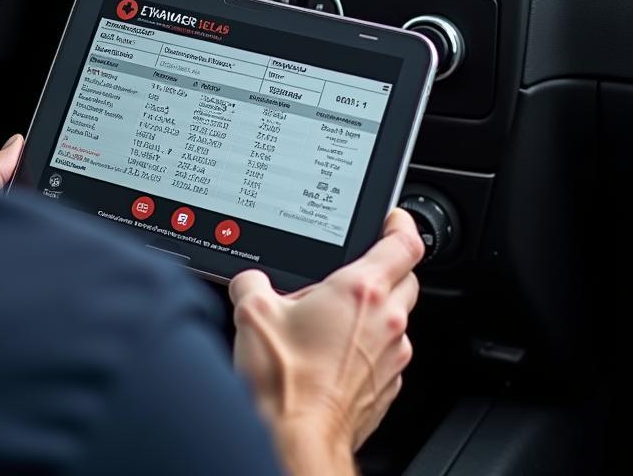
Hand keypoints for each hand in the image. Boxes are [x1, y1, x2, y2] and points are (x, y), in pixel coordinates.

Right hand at [229, 210, 424, 475]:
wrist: (296, 439)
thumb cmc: (284, 382)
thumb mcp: (252, 311)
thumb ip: (253, 281)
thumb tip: (250, 281)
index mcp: (360, 291)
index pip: (403, 243)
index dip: (400, 223)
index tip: (393, 217)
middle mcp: (385, 321)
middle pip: (407, 278)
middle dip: (388, 266)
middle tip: (359, 264)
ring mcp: (390, 357)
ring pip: (398, 318)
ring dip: (376, 310)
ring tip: (336, 314)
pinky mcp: (386, 388)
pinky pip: (387, 353)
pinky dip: (369, 345)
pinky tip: (335, 352)